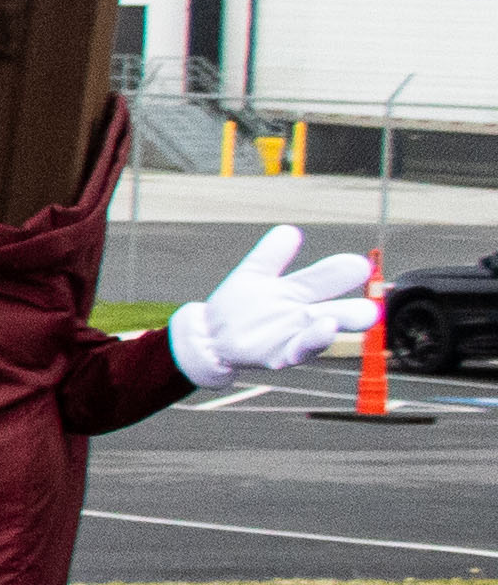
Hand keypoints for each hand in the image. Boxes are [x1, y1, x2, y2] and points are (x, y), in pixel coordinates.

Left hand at [171, 225, 378, 381]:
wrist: (210, 335)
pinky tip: (325, 328)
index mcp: (299, 292)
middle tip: (373, 305)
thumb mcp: (253, 274)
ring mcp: (294, 335)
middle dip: (358, 310)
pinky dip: (314, 340)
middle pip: (340, 311)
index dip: (344, 272)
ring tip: (349, 317)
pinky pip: (300, 349)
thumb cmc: (238, 307)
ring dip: (338, 325)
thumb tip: (289, 230)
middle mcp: (304, 316)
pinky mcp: (280, 354)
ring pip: (324, 331)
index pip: (327, 279)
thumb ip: (271, 254)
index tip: (362, 264)